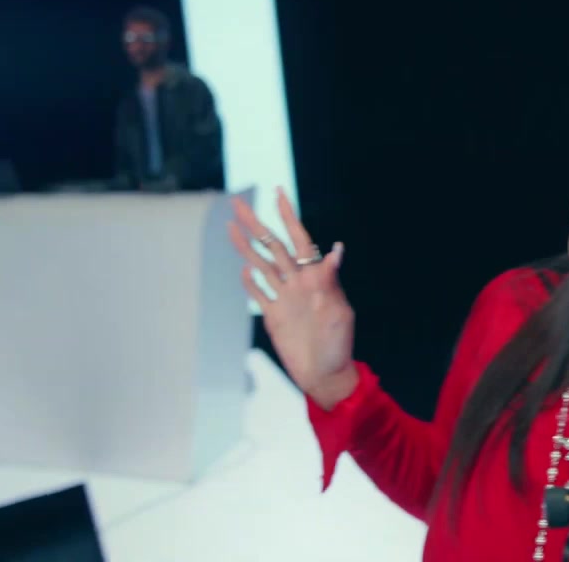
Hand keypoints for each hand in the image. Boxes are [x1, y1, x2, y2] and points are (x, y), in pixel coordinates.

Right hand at [228, 188, 357, 408]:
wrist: (326, 376)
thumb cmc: (338, 346)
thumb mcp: (338, 313)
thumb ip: (332, 281)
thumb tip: (336, 250)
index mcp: (315, 277)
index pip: (298, 239)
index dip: (288, 216)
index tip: (278, 192)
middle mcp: (298, 283)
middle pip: (273, 246)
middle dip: (256, 224)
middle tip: (237, 202)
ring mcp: (285, 298)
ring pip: (261, 265)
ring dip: (246, 246)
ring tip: (230, 226)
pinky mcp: (274, 316)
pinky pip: (260, 293)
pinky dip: (250, 280)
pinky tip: (242, 267)